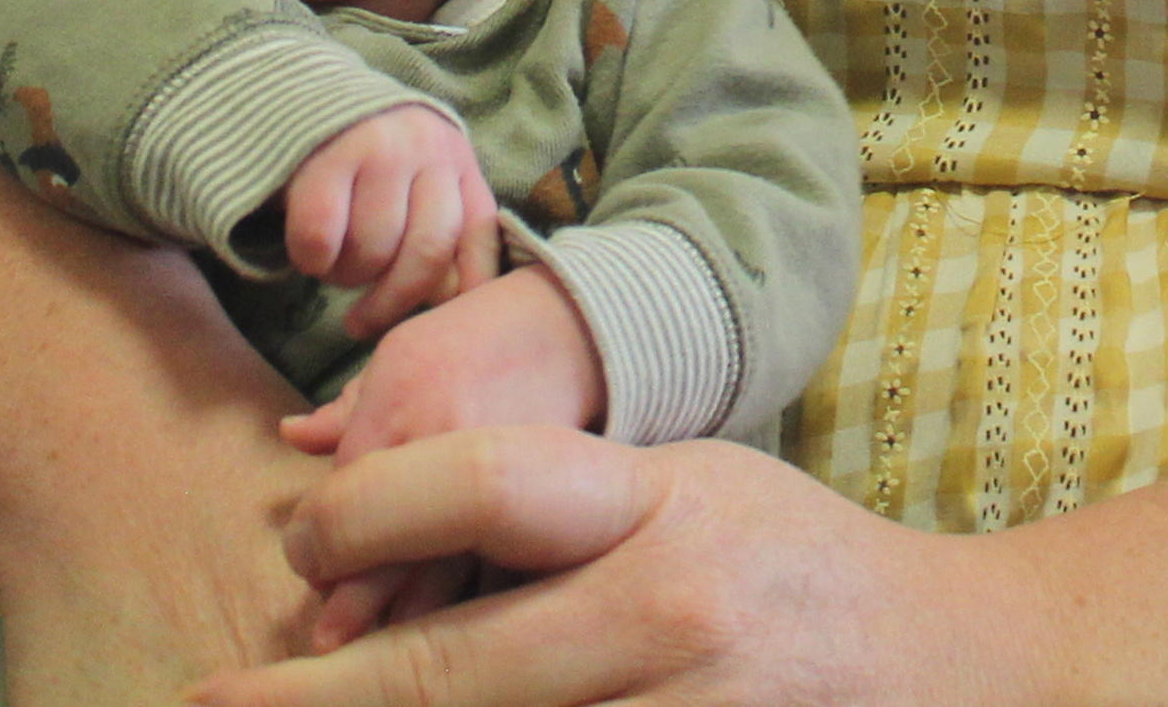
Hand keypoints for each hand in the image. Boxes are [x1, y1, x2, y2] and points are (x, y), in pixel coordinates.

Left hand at [193, 429, 1042, 706]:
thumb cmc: (790, 566)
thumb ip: (558, 504)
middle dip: (307, 695)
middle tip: (207, 698)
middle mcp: (665, 612)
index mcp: (658, 503)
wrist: (960, 668)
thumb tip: (369, 525)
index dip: (366, 510)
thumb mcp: (687, 485)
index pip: (482, 483)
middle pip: (447, 667)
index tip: (300, 542)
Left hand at [273, 269, 605, 646]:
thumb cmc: (465, 340)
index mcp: (395, 412)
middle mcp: (438, 451)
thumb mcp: (395, 357)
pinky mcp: (538, 506)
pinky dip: (472, 608)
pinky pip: (497, 574)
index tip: (312, 572)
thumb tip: (289, 436)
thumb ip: (345, 410)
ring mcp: (494, 483)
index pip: (339, 503)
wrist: (563, 329)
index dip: (318, 548)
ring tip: (381, 656)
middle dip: (354, 601)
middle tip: (329, 636)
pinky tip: (453, 639)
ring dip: (409, 616)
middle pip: (386, 548)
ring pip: (442, 574)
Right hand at [282, 103, 500, 342]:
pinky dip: (312, 260)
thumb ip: (438, 236)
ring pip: (373, 250)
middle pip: (426, 253)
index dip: (468, 291)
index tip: (444, 333)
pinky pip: (322, 236)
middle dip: (391, 303)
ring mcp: (382, 148)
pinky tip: (309, 254)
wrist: (306, 94)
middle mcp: (430, 151)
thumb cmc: (371, 161)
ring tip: (334, 267)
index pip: (480, 236)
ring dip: (346, 278)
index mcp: (460, 164)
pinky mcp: (328, 155)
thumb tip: (448, 304)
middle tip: (360, 323)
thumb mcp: (419, 186)